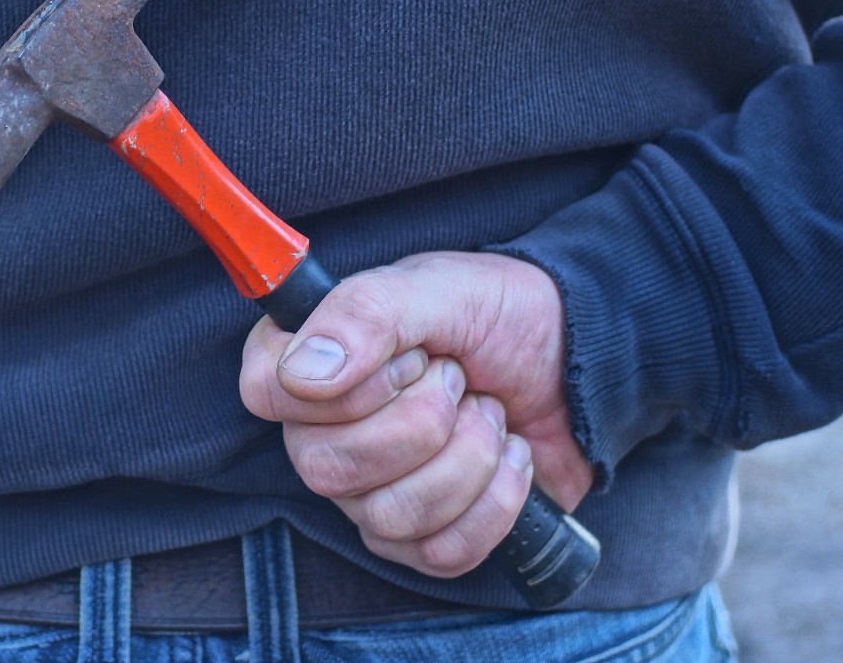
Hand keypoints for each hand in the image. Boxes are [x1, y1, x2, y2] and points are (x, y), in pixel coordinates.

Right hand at [240, 251, 592, 577]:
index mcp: (310, 360)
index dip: (343, 388)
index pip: (265, 393)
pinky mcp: (420, 537)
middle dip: (423, 422)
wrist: (577, 361)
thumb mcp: (439, 288)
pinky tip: (509, 456)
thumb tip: (303, 372)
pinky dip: (496, 502)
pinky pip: (440, 552)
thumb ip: (365, 313)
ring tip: (489, 413)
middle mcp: (322, 432)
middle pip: (326, 468)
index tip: (408, 358)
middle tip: (460, 380)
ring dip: (467, 458)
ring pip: (387, 517)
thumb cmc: (499, 316)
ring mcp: (367, 492)